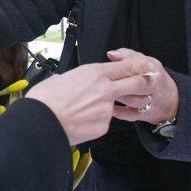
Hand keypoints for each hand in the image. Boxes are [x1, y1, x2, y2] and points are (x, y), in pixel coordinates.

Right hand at [26, 56, 156, 144]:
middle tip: (146, 82)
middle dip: (144, 82)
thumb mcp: (63, 77)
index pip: (125, 66)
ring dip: (115, 104)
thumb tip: (77, 82)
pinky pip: (105, 120)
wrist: (42, 122)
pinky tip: (82, 120)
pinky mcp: (104, 126)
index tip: (147, 64)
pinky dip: (97, 119)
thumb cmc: (47, 98)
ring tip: (92, 107)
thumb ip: (78, 78)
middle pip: (136, 83)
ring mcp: (107, 109)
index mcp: (94, 73)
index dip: (139, 65)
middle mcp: (106, 89)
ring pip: (119, 104)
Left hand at [107, 48, 179, 124]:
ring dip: (119, 97)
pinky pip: (131, 115)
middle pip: (137, 85)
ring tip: (105, 93)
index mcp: (153, 71)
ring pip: (134, 101)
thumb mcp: (144, 60)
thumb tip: (110, 54)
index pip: (137, 68)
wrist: (169, 98)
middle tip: (104, 83)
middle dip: (120, 83)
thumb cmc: (151, 76)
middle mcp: (153, 87)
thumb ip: (126, 55)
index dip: (121, 68)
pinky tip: (108, 106)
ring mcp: (150, 102)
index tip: (107, 69)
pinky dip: (119, 111)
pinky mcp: (145, 115)